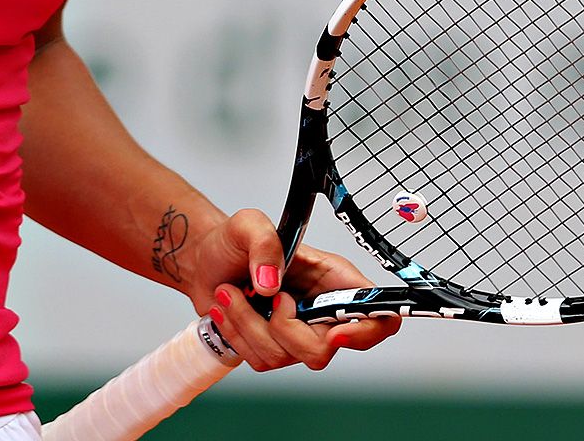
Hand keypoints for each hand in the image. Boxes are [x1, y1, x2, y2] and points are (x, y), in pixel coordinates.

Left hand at [191, 211, 399, 371]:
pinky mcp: (273, 348)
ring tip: (230, 292)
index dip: (366, 332)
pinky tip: (227, 309)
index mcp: (333, 279)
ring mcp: (298, 333)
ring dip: (249, 323)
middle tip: (264, 295)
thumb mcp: (248, 224)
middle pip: (326, 349)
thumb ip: (264, 242)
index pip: (378, 316)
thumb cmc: (233, 241)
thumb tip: (271, 283)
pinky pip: (262, 360)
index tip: (335, 332)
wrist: (205, 261)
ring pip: (287, 356)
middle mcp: (321, 311)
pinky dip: (238, 335)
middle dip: (285, 328)